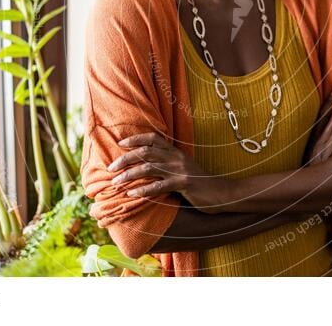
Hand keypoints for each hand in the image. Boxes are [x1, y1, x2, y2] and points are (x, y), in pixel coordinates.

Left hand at [106, 132, 227, 213]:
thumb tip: (146, 166)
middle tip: (110, 168)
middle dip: (125, 158)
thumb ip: (167, 164)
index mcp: (175, 151)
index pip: (153, 138)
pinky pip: (159, 186)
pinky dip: (143, 190)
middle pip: (145, 152)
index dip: (135, 138)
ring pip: (148, 168)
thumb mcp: (183, 169)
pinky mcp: (184, 184)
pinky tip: (132, 194)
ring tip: (115, 182)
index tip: (120, 143)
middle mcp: (176, 157)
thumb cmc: (200, 184)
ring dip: (129, 174)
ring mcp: (180, 170)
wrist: (221, 193)